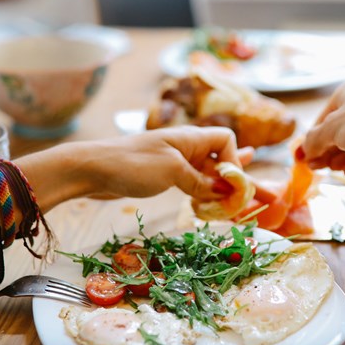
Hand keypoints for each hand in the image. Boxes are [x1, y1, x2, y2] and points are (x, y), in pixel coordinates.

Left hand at [88, 126, 240, 200]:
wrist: (93, 169)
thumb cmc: (133, 164)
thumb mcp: (173, 172)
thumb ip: (201, 182)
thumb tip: (226, 191)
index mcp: (191, 138)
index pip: (226, 141)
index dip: (235, 160)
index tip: (231, 184)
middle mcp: (187, 148)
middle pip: (221, 159)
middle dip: (234, 178)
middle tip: (251, 199)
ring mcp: (176, 162)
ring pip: (208, 173)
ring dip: (219, 188)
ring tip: (232, 206)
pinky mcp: (165, 175)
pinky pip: (192, 182)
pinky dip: (202, 193)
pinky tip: (208, 202)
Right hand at [301, 81, 344, 175]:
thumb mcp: (331, 130)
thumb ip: (314, 141)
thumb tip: (304, 152)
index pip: (323, 117)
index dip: (311, 139)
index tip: (302, 158)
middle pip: (338, 131)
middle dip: (326, 151)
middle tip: (314, 168)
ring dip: (340, 158)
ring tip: (332, 171)